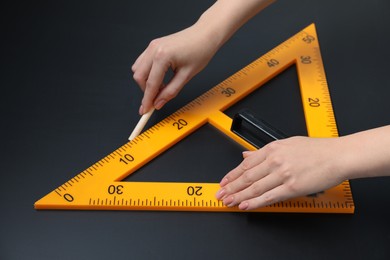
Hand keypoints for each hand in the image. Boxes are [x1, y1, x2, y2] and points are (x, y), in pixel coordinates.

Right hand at [132, 25, 218, 114]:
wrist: (205, 34)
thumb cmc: (200, 51)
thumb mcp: (187, 76)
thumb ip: (170, 91)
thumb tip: (158, 103)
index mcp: (162, 56)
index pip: (150, 84)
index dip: (147, 100)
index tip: (145, 111)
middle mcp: (154, 49)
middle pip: (139, 77)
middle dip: (145, 91)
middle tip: (156, 100)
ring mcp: (152, 46)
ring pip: (138, 69)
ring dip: (146, 82)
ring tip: (162, 87)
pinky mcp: (153, 45)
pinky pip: (142, 62)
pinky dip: (147, 73)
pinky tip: (159, 78)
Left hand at [215, 136, 346, 209]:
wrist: (338, 156)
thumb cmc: (317, 149)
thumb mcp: (287, 143)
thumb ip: (264, 152)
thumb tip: (246, 155)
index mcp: (272, 149)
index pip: (246, 164)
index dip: (232, 175)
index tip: (224, 182)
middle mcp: (275, 161)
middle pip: (247, 177)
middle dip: (231, 187)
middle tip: (220, 194)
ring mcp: (282, 174)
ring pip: (255, 188)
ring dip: (239, 196)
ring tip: (228, 201)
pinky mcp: (292, 187)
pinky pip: (269, 197)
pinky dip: (255, 202)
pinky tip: (245, 205)